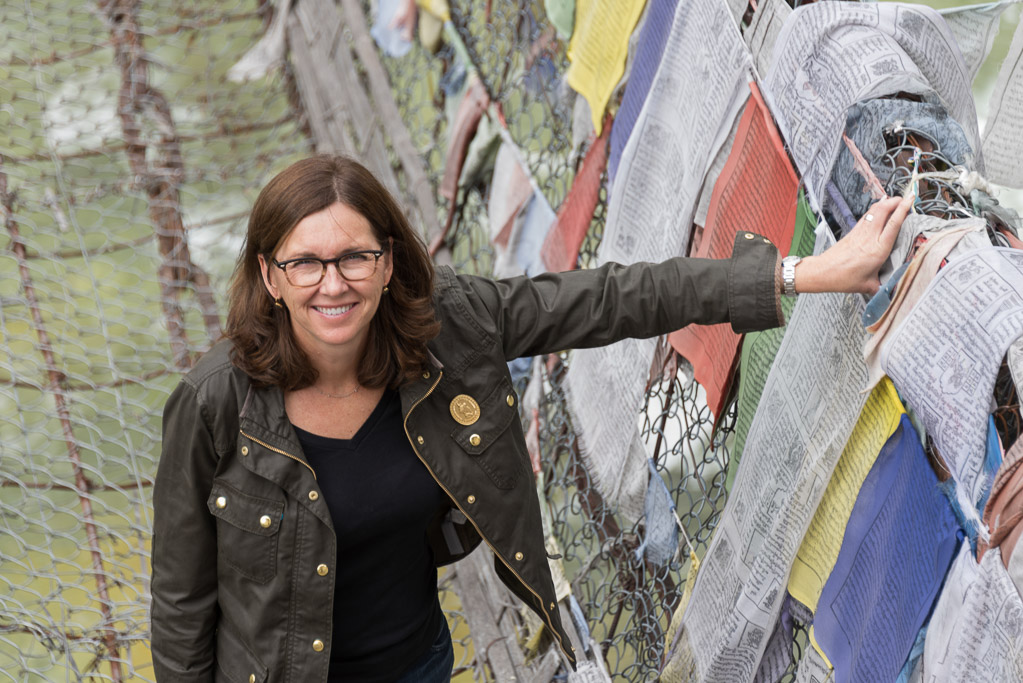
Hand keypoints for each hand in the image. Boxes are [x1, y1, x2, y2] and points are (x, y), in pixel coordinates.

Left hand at [795, 192, 913, 295]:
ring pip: (875, 210)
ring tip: (895, 200)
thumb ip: (883, 286)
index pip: (894, 223)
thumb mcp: (868, 285)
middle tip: (906, 198)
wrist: (823, 272)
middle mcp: (870, 237)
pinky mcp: (853, 231)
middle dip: (896, 200)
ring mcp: (861, 232)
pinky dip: (875, 209)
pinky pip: (867, 216)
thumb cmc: (843, 278)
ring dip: (886, 202)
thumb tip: (892, 288)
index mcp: (878, 249)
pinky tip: (879, 207)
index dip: (904, 209)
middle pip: (884, 210)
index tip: (911, 200)